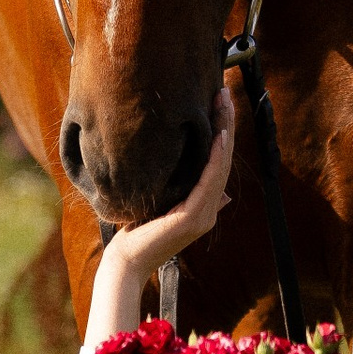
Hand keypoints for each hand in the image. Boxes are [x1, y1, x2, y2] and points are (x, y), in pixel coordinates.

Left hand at [88, 88, 235, 335]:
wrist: (126, 261)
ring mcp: (205, 215)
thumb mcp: (159, 203)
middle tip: (225, 93)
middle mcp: (210, 210)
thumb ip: (180, 190)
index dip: (222, 132)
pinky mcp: (194, 218)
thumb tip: (195, 177)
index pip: (218, 162)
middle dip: (226, 124)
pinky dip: (216, 157)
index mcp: (203, 206)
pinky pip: (209, 181)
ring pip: (221, 166)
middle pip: (224, 159)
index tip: (219, 103)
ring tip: (224, 105)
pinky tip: (218, 136)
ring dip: (224, 132)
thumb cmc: (136, 232)